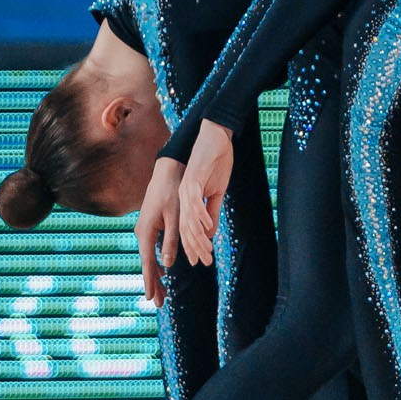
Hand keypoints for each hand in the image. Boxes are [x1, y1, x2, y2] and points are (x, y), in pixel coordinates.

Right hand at [136, 158, 185, 302]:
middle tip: (159, 304)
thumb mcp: (175, 219)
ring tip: (162, 294)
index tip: (151, 299)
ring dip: (157, 275)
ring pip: (150, 257)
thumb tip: (167, 265)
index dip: (150, 282)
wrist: (168, 172)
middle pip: (147, 264)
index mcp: (146, 232)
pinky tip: (164, 271)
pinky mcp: (150, 226)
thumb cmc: (173, 193)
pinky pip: (152, 249)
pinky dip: (158, 262)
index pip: (147, 263)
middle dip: (154, 284)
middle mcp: (142, 233)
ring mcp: (145, 230)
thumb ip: (171, 241)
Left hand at [176, 122, 236, 266]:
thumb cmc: (216, 162)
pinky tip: (207, 227)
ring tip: (207, 249)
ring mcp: (186, 188)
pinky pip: (194, 201)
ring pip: (188, 218)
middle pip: (185, 228)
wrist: (216, 137)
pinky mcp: (192, 178)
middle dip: (194, 247)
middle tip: (204, 262)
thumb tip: (210, 232)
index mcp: (188, 201)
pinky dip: (201, 215)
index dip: (193, 246)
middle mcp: (183, 197)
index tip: (200, 261)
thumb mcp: (217, 192)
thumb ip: (212, 211)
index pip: (188, 229)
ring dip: (197, 236)